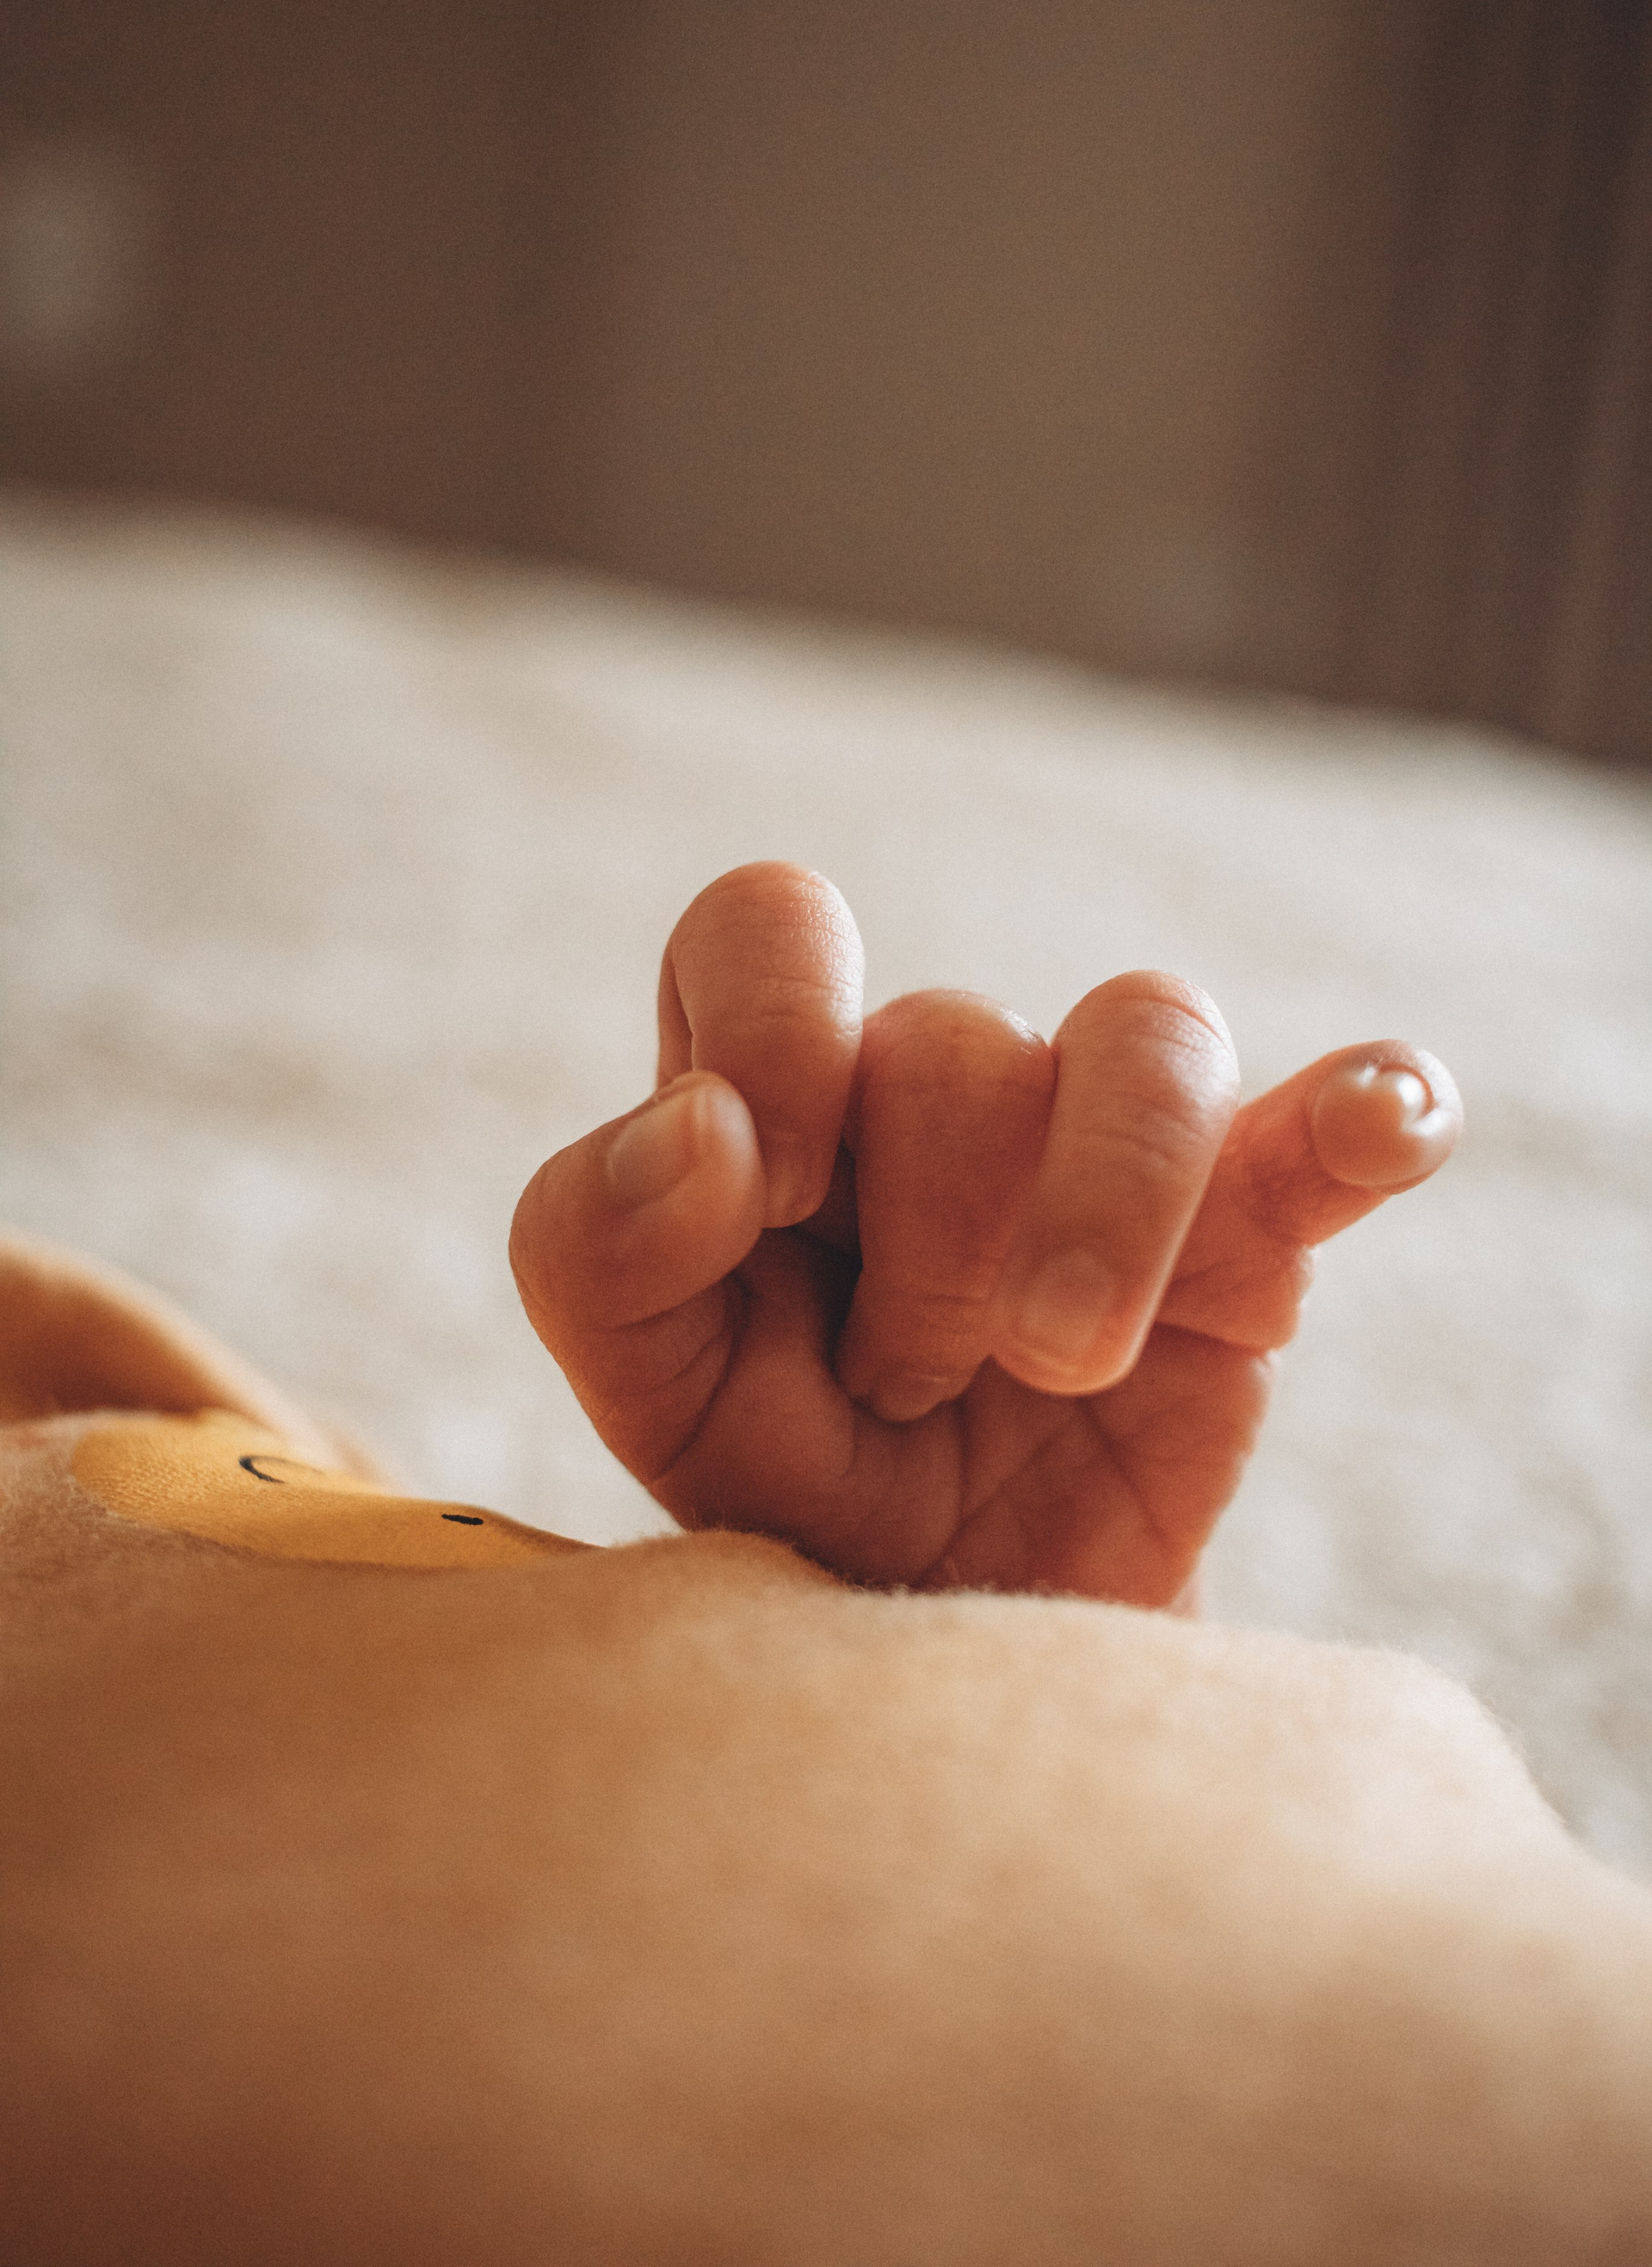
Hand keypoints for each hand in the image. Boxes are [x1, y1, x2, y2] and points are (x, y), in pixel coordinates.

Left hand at [511, 864, 1459, 1603]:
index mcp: (782, 1093)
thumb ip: (598, 1249)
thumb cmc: (784, 1495)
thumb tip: (701, 1126)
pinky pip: (1323, 1129)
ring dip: (1096, 1209)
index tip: (766, 1190)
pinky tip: (1379, 1127)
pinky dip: (1369, 1111)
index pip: (767, 929)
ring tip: (1057, 1363)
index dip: (771, 1024)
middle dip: (920, 1237)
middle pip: (951, 1034)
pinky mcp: (1245, 1241)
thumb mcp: (645, 1393)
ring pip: (1142, 1038)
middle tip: (895, 1392)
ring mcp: (1102, 1153)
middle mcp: (940, 1089)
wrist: (944, 1656)